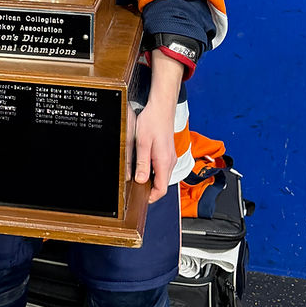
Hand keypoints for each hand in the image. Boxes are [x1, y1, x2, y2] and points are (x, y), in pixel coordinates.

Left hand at [131, 49, 182, 202]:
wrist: (162, 107)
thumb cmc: (152, 122)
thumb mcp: (142, 143)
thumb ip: (141, 163)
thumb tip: (139, 180)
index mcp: (164, 162)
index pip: (161, 189)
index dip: (151, 197)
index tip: (141, 199)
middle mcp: (170, 161)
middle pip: (162, 183)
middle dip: (150, 189)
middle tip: (135, 190)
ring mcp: (170, 156)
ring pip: (162, 175)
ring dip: (151, 179)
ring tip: (137, 178)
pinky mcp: (167, 152)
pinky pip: (161, 167)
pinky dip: (153, 171)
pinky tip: (143, 166)